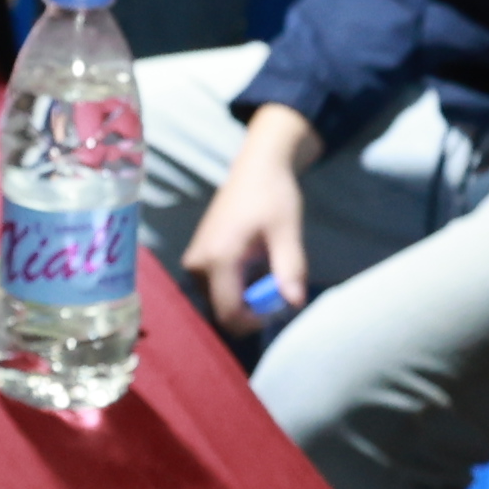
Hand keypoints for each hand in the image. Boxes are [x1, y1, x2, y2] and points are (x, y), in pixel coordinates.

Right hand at [183, 108, 322, 325]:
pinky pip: (214, 288)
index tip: (278, 307)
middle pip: (222, 310)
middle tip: (276, 290)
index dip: (254, 321)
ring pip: (218, 301)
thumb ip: (289, 268)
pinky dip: (235, 288)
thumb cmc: (273, 195)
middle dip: (250, 311)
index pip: (229, 313)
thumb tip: (294, 302)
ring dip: (243, 300)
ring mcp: (194, 260)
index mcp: (218, 258)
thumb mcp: (286, 232)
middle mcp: (198, 263)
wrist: (256, 167)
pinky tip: (254, 268)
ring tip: (267, 275)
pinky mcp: (196, 257)